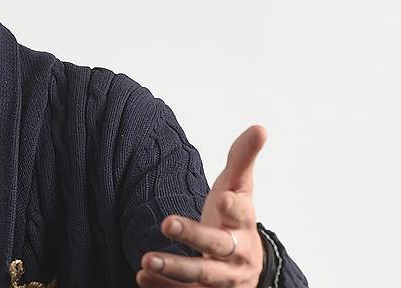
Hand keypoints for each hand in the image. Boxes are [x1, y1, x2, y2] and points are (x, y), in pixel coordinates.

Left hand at [136, 125, 266, 287]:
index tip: (222, 197)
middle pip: (217, 246)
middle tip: (166, 222)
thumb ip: (242, 159)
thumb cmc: (234, 219)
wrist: (243, 267)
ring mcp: (222, 278)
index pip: (242, 213)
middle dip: (194, 235)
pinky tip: (141, 276)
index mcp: (243, 223)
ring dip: (174, 268)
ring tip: (146, 260)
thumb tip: (260, 127)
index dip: (233, 206)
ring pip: (201, 275)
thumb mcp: (238, 188)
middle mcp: (236, 253)